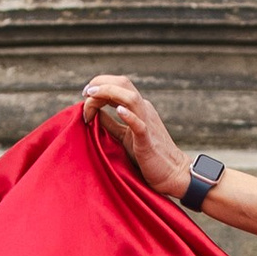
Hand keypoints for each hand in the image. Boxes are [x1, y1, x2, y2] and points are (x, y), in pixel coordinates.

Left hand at [78, 72, 192, 200]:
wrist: (172, 173)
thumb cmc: (148, 156)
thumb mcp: (124, 135)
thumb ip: (110, 123)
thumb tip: (93, 113)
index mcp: (138, 108)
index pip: (117, 85)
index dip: (99, 85)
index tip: (84, 96)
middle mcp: (144, 109)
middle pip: (123, 83)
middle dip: (100, 83)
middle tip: (84, 93)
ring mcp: (147, 122)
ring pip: (130, 98)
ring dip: (108, 93)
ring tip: (91, 96)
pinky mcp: (147, 140)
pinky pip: (139, 124)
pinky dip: (129, 116)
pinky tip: (119, 111)